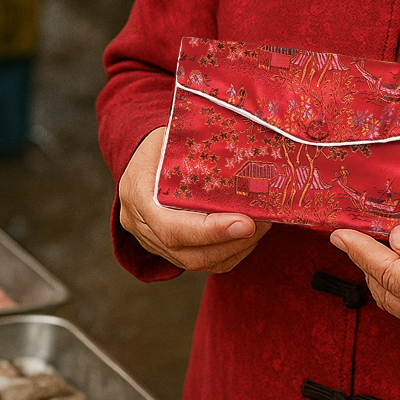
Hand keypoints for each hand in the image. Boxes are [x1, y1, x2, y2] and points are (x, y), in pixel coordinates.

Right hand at [118, 128, 270, 273]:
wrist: (139, 160)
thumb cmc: (159, 144)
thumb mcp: (172, 138)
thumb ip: (198, 150)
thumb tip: (245, 147)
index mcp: (137, 194)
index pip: (173, 227)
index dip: (211, 231)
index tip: (246, 223)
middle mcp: (140, 225)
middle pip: (187, 253)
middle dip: (231, 243)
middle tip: (263, 222)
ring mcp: (150, 241)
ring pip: (196, 262)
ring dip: (234, 249)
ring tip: (261, 226)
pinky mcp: (165, 249)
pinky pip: (200, 261)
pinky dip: (227, 252)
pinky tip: (248, 234)